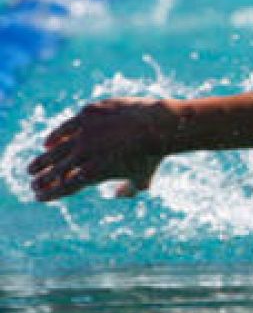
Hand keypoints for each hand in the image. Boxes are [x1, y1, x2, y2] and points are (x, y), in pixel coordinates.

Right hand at [28, 98, 177, 201]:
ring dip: (41, 161)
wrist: (160, 126)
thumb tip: (119, 195)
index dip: (50, 194)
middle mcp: (86, 153)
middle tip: (33, 184)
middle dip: (41, 179)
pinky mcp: (88, 114)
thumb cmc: (153, 156)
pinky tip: (48, 144)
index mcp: (96, 173)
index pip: (65, 187)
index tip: (39, 197)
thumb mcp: (143, 179)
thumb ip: (129, 191)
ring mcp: (86, 132)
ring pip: (55, 149)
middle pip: (55, 170)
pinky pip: (66, 127)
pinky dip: (55, 137)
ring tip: (32, 169)